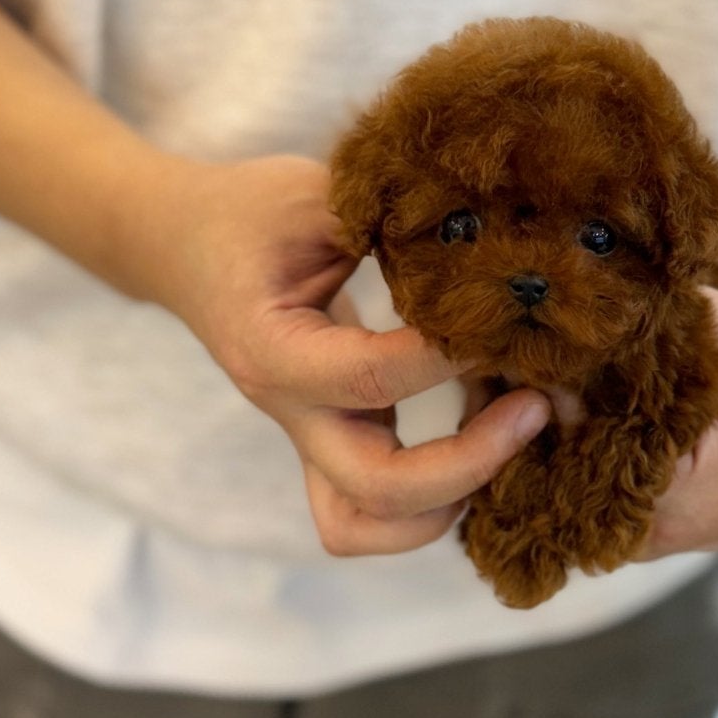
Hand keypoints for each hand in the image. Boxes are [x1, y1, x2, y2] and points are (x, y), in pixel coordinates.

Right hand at [140, 153, 550, 556]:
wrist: (182, 245)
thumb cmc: (247, 213)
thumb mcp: (311, 193)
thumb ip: (387, 215)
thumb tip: (485, 231)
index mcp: (273, 350)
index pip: (371, 375)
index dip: (448, 354)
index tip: (505, 314)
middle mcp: (289, 410)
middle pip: (375, 488)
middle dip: (468, 463)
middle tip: (535, 405)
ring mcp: (308, 437)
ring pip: (365, 524)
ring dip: (449, 500)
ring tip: (513, 432)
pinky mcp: (329, 442)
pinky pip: (374, 508)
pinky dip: (436, 494)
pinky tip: (490, 424)